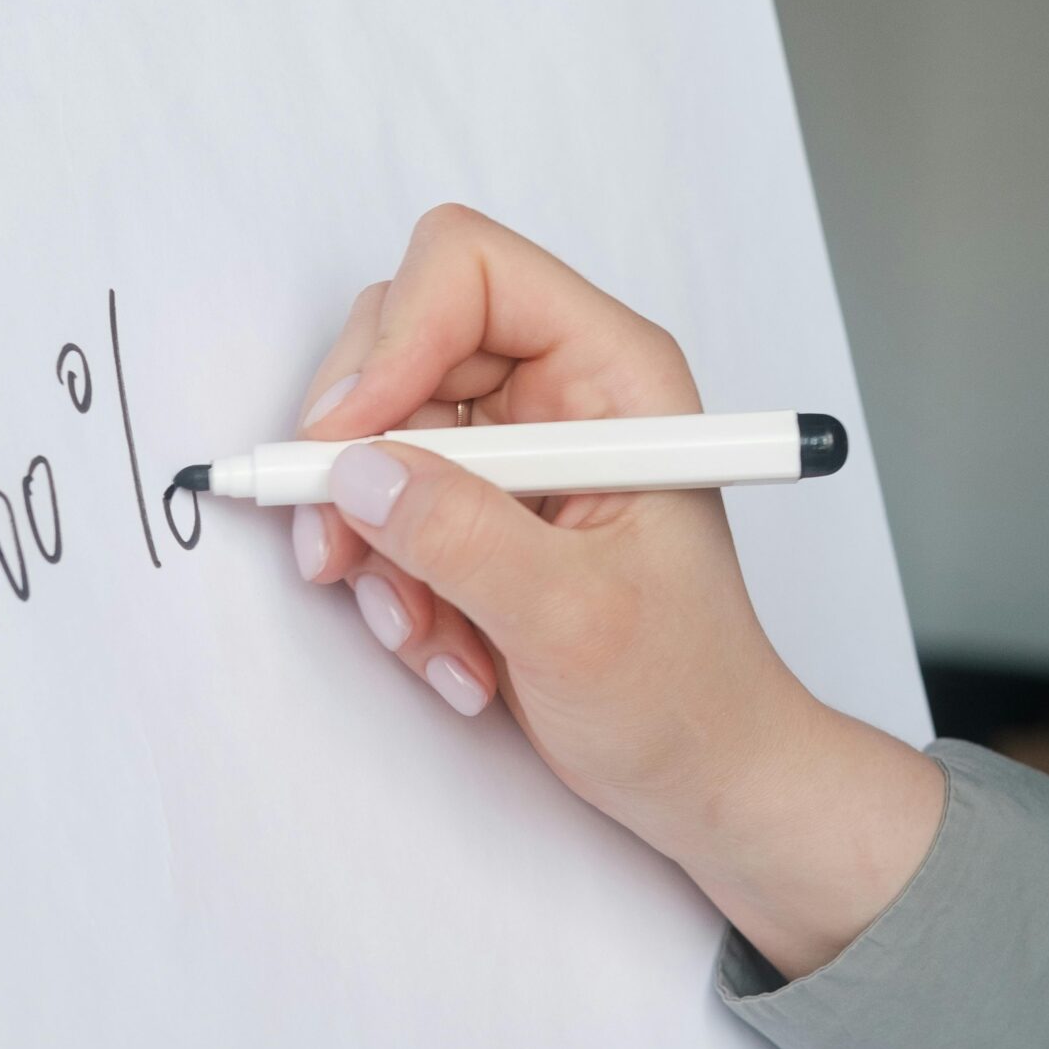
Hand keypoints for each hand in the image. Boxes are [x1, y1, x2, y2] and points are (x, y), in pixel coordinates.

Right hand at [293, 206, 942, 976]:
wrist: (705, 780)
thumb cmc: (685, 694)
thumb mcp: (574, 621)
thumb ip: (464, 538)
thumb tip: (357, 472)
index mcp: (612, 372)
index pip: (468, 268)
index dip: (394, 339)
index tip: (349, 445)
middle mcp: (556, 389)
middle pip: (394, 341)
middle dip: (357, 457)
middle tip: (343, 553)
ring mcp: (509, 448)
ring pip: (370, 436)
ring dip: (374, 546)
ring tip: (431, 638)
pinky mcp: (474, 509)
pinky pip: (377, 507)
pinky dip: (387, 583)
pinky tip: (448, 651)